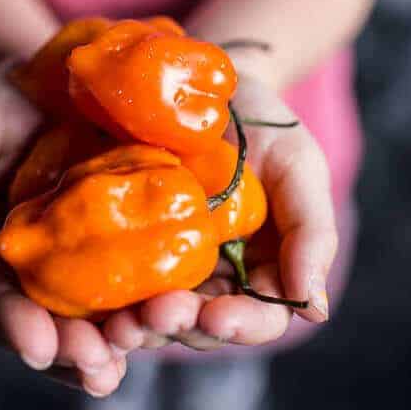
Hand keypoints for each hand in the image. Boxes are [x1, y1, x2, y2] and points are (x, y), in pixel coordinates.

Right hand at [0, 61, 126, 396]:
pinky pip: (145, 269)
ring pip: (101, 307)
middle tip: (99, 369)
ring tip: (141, 353)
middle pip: (52, 318)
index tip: (38, 345)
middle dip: (75, 350)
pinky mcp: (132, 229)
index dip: (13, 324)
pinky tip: (179, 313)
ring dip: (120, 337)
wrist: (57, 71)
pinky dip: (157, 294)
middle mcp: (39, 264)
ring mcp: (87, 250)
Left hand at [103, 76, 337, 352]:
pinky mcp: (127, 241)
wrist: (209, 82)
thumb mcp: (299, 166)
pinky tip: (95, 303)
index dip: (241, 325)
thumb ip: (312, 233)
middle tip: (157, 315)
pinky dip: (108, 300)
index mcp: (262, 270)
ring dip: (140, 325)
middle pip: (201, 324)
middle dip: (180, 327)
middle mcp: (214, 277)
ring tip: (122, 322)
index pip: (259, 317)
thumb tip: (315, 310)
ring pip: (156, 313)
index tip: (217, 316)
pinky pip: (117, 280)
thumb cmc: (264, 124)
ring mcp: (168, 262)